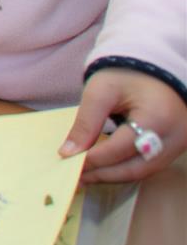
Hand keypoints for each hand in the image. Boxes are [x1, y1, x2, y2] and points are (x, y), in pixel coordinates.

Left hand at [61, 68, 186, 182]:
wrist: (154, 67)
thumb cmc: (126, 74)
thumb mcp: (101, 91)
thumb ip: (86, 122)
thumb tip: (68, 152)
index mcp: (157, 119)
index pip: (121, 149)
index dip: (94, 159)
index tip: (69, 162)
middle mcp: (174, 137)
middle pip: (135, 168)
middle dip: (103, 174)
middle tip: (75, 177)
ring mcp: (178, 145)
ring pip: (143, 171)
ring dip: (114, 175)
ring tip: (86, 175)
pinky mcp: (175, 147)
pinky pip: (149, 165)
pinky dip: (126, 169)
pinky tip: (104, 167)